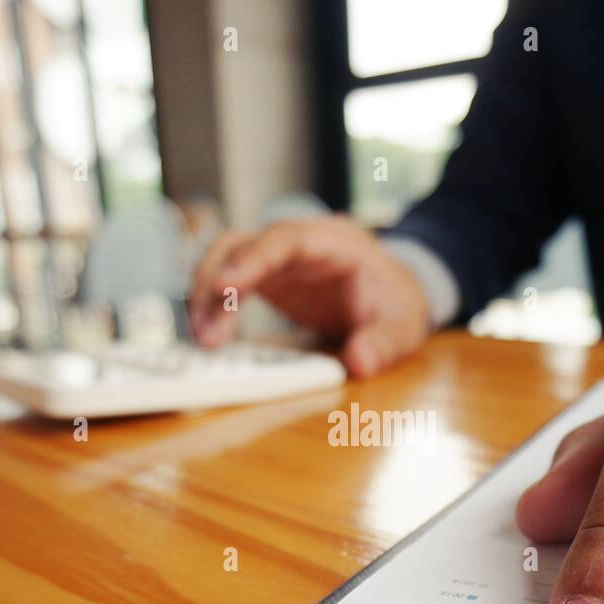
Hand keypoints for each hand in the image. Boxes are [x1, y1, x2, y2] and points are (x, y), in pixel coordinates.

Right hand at [187, 215, 430, 376]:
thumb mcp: (401, 326)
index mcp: (335, 243)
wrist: (394, 294)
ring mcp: (280, 256)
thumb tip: (360, 363)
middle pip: (245, 244)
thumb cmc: (395, 303)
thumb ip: (382, 343)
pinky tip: (210, 334)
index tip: (225, 286)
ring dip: (208, 294)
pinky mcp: (268, 275)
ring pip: (228, 257)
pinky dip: (215, 304)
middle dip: (218, 282)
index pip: (288, 240)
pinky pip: (231, 279)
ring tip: (203, 339)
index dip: (254, 259)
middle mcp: (299, 241)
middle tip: (205, 332)